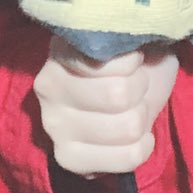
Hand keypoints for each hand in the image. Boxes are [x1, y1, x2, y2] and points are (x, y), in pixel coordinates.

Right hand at [33, 40, 178, 176]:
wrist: (126, 98)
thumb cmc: (132, 64)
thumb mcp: (132, 38)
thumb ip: (130, 35)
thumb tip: (133, 46)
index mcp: (62, 49)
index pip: (105, 59)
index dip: (133, 62)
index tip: (133, 61)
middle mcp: (48, 86)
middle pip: (119, 95)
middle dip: (141, 91)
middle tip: (136, 88)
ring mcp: (53, 125)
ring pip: (127, 127)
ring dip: (142, 118)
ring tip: (133, 110)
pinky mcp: (68, 157)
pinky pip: (127, 157)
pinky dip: (143, 146)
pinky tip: (137, 136)